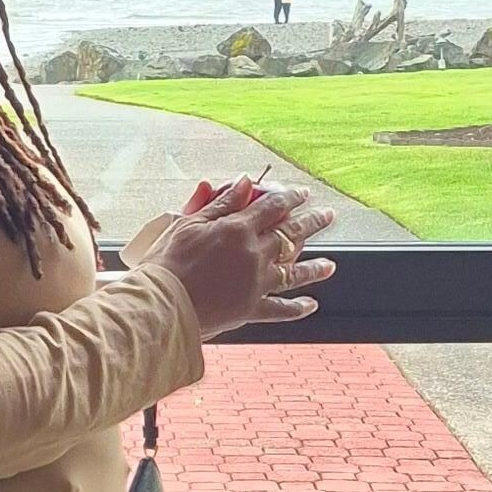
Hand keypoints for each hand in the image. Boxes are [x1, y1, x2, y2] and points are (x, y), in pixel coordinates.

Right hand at [149, 181, 335, 336]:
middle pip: (291, 234)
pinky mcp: (251, 309)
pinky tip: (311, 305)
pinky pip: (280, 309)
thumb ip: (221, 204)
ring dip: (315, 267)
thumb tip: (245, 182)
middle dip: (312, 223)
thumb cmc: (167, 261)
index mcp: (238, 229)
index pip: (272, 207)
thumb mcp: (189, 223)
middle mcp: (254, 254)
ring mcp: (256, 283)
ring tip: (330, 265)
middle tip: (328, 216)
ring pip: (294, 272)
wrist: (161, 303)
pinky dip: (298, 308)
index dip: (290, 197)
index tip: (302, 193)